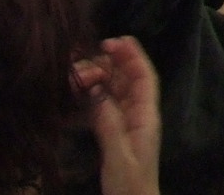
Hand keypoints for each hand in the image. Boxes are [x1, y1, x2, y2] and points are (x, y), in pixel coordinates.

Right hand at [75, 37, 161, 194]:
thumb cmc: (130, 187)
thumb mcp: (118, 155)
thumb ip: (108, 122)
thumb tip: (96, 89)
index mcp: (146, 116)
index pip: (144, 77)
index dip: (131, 55)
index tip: (111, 42)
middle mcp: (138, 115)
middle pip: (127, 80)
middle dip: (108, 65)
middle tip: (82, 63)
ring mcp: (126, 124)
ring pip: (113, 92)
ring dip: (98, 80)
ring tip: (77, 75)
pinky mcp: (114, 135)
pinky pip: (104, 107)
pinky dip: (92, 97)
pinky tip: (78, 93)